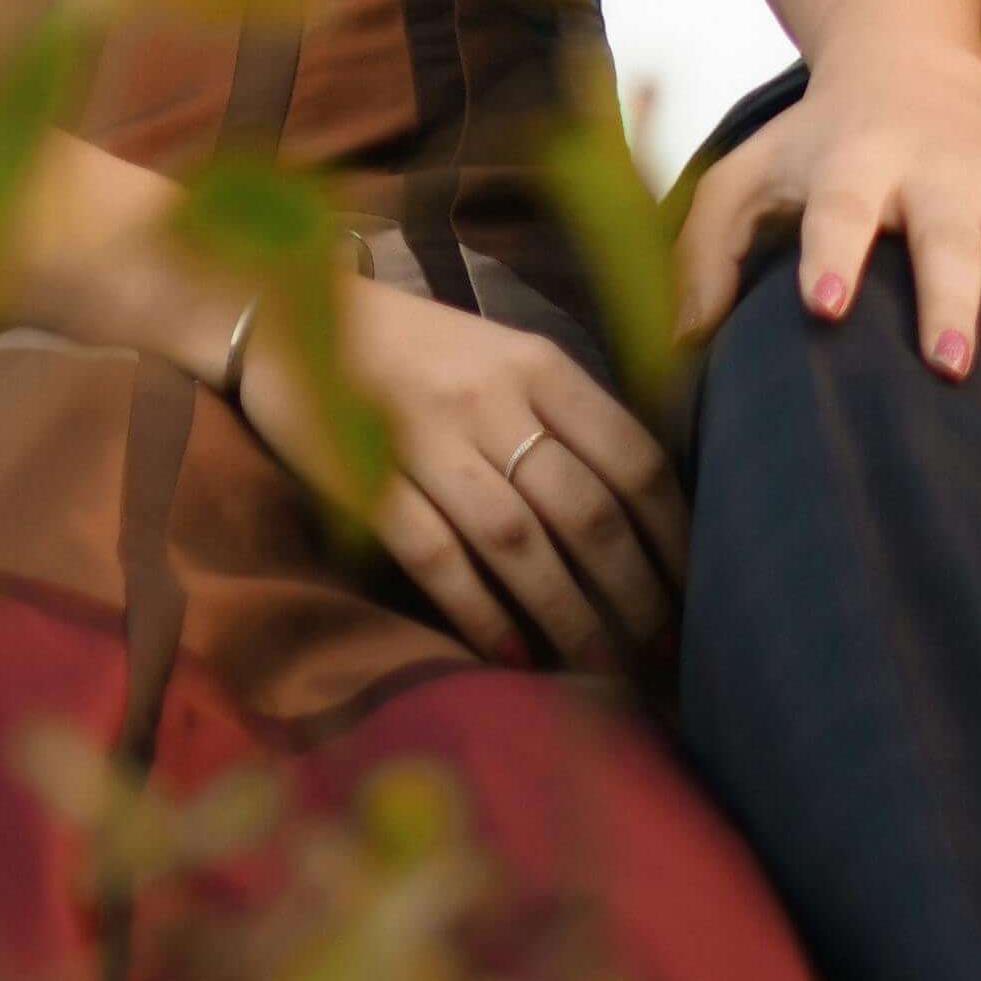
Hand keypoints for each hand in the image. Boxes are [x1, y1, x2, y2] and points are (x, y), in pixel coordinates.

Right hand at [232, 273, 685, 677]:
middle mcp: (490, 398)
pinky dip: (478, 611)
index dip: (673, 536)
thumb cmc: (414, 347)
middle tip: (662, 655)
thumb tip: (644, 513)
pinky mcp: (363, 474)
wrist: (283, 308)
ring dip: (567, 617)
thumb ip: (565, 416)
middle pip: (585, 510)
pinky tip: (509, 655)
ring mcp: (425, 437)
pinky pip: (434, 556)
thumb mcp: (501, 355)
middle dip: (634, 594)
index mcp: (537, 364)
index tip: (697, 593)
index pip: (632, 457)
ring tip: (602, 672)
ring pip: (517, 542)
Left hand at [674, 57, 980, 426]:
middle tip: (948, 367)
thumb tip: (681, 349)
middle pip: (949, 239)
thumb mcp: (745, 174)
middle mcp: (939, 175)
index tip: (821, 306)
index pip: (841, 206)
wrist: (910, 67)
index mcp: (856, 162)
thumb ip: (704, 252)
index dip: (834, 252)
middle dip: (952, 301)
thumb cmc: (814, 145)